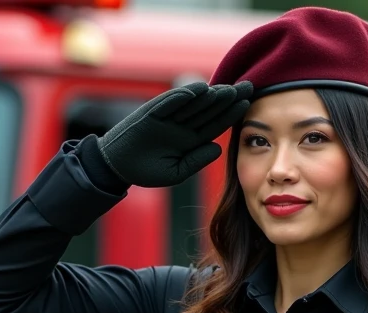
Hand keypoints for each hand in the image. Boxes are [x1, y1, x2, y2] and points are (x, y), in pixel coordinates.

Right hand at [98, 80, 252, 187]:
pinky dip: (182, 96)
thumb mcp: (177, 172)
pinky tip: (198, 90)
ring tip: (228, 88)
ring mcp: (168, 117)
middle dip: (228, 98)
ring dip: (210, 95)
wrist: (119, 166)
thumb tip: (219, 148)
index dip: (231, 114)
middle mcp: (182, 125)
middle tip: (248, 86)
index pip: (215, 124)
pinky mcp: (152, 113)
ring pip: (193, 103)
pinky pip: (168, 102)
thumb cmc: (147, 171)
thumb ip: (197, 160)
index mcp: (190, 139)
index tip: (248, 104)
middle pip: (208, 109)